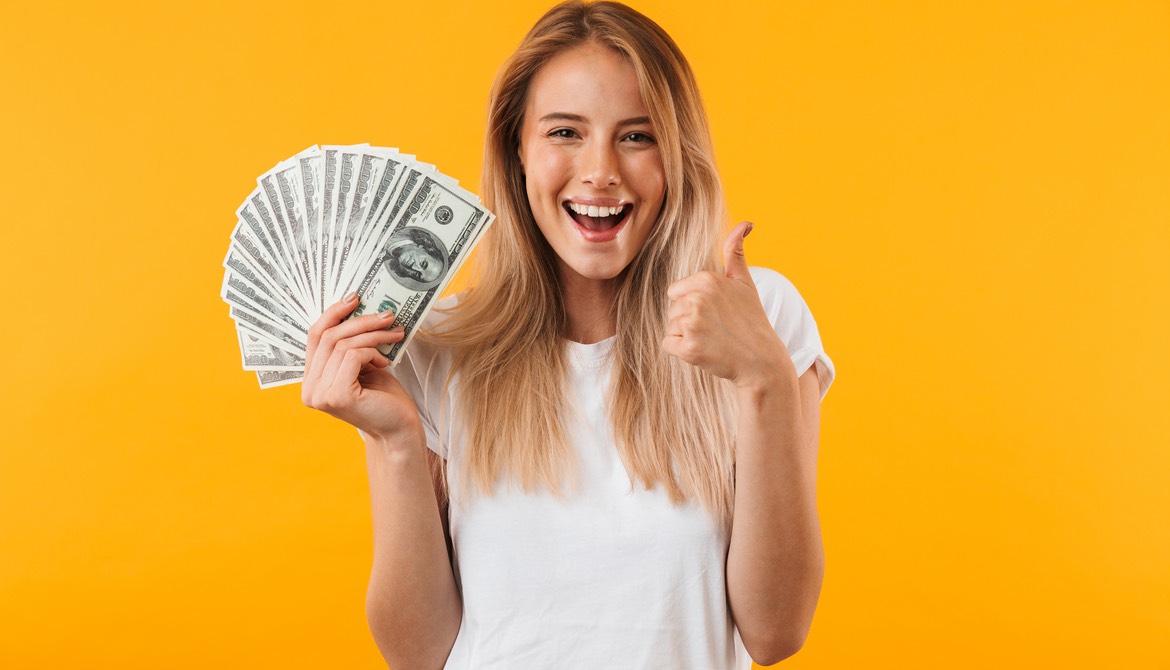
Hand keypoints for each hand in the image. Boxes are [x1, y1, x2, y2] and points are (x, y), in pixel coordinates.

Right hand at [301, 293, 423, 448]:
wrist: (400, 429)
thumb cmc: (384, 397)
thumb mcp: (363, 364)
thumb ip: (350, 344)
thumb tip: (357, 306)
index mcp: (311, 381)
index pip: (314, 337)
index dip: (333, 313)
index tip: (355, 298)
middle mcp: (310, 390)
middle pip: (329, 337)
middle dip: (361, 321)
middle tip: (387, 315)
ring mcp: (320, 395)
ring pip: (343, 345)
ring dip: (373, 335)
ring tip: (395, 335)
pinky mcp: (337, 396)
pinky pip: (352, 356)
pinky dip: (371, 352)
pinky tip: (385, 361)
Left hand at [662, 222, 792, 389]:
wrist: (761, 361)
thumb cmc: (751, 320)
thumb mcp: (745, 282)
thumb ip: (735, 252)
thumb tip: (745, 223)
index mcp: (707, 279)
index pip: (676, 291)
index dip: (693, 304)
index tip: (716, 312)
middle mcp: (697, 298)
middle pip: (672, 309)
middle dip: (689, 320)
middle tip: (716, 328)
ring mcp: (692, 324)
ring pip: (670, 327)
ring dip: (686, 336)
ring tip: (712, 339)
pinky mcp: (688, 348)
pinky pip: (668, 345)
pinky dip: (682, 352)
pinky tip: (704, 351)